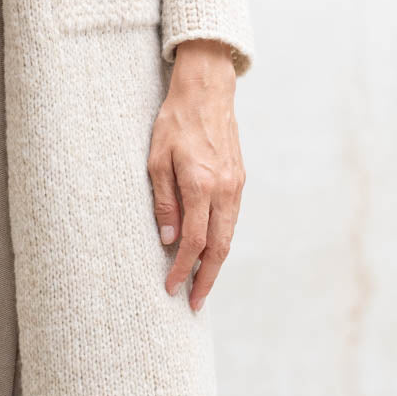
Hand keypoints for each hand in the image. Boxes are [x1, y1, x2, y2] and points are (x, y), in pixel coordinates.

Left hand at [147, 40, 244, 312]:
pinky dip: (221, 241)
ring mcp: (236, 185)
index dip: (182, 269)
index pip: (193, 241)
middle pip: (219, 248)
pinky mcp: (240, 179)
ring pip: (229, 236)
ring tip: (202, 284)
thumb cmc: (175, 122)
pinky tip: (211, 252)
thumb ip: (164, 201)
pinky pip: (232, 220)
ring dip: (216, 264)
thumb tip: (169, 240)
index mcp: (201, 184)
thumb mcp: (156, 159)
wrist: (207, 91)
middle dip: (206, 279)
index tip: (171, 287)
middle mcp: (224, 189)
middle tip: (194, 304)